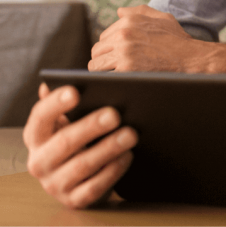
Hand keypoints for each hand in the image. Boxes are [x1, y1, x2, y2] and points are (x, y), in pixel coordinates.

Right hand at [23, 83, 137, 208]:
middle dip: (91, 126)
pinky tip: (128, 155)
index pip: (40, 117)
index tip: (76, 91)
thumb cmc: (80, 139)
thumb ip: (69, 103)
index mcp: (37, 137)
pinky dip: (113, 171)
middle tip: (115, 113)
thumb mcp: (71, 120)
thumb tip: (60, 82)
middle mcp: (40, 162)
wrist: (85, 177)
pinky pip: (94, 187)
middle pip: (64, 142)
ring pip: (82, 165)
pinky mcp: (74, 200)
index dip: (56, 104)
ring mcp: (55, 184)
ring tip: (131, 133)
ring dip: (108, 148)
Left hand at [89, 5, 199, 71]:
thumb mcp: (163, 19)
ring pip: (96, 64)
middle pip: (97, 50)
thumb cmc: (178, 40)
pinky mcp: (126, 68)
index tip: (120, 56)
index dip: (111, 48)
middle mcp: (124, 33)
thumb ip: (140, 12)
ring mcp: (124, 51)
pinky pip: (104, 76)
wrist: (191, 59)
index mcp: (129, 21)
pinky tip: (121, 81)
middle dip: (105, 59)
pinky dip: (110, 80)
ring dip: (105, 71)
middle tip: (118, 67)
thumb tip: (119, 11)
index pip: (104, 36)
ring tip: (117, 75)